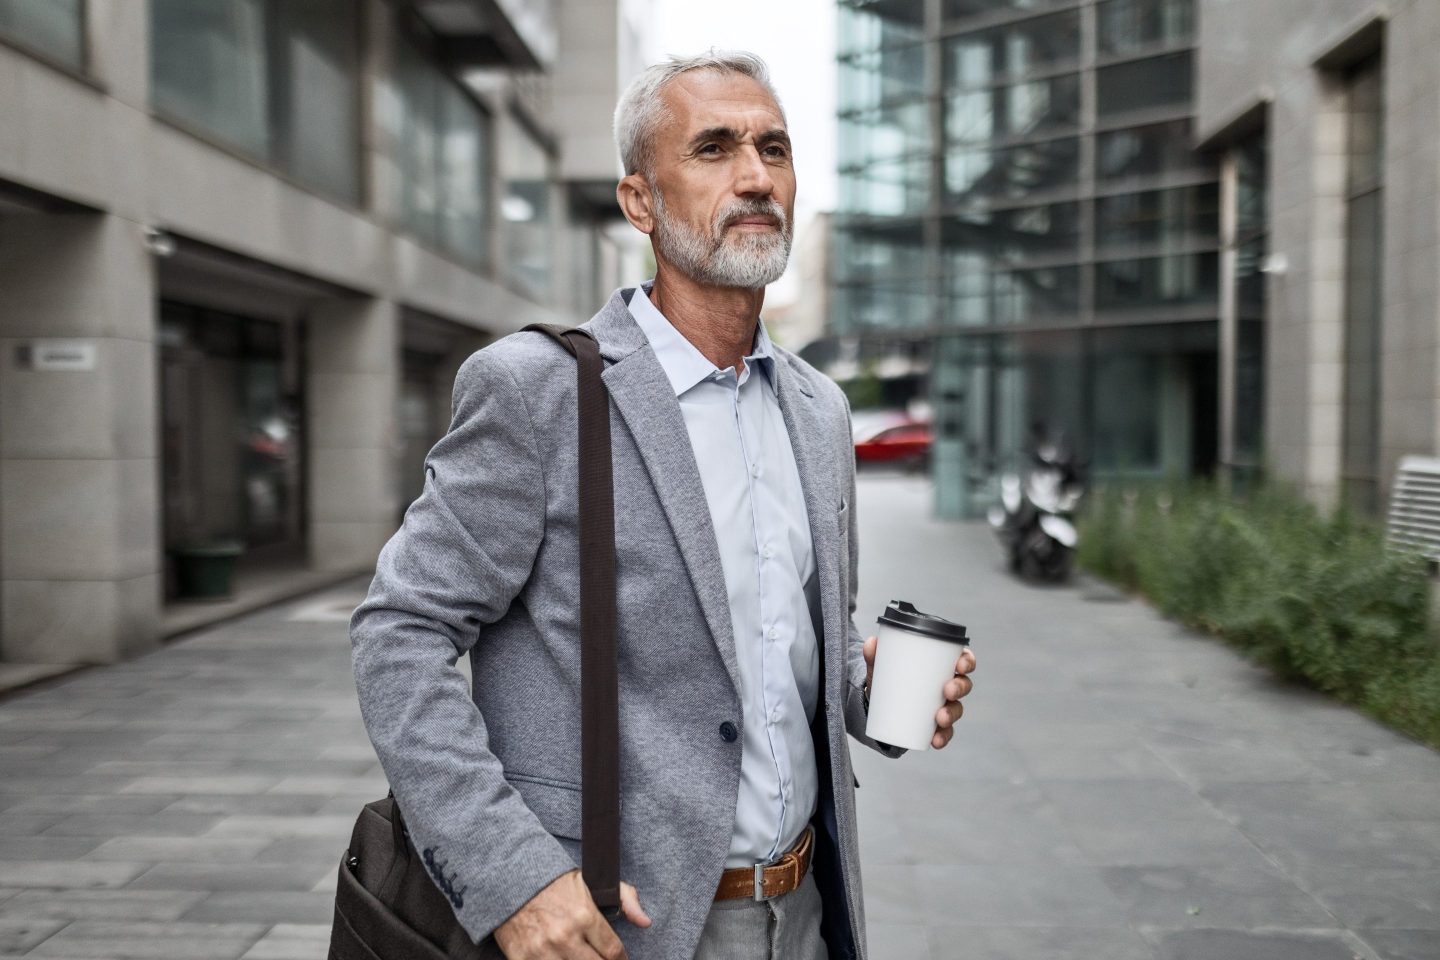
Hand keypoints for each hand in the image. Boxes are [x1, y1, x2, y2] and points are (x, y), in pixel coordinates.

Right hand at [493, 868, 650, 959]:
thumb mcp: (591, 883)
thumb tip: (646, 922)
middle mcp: (565, 936)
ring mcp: (542, 951)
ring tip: (578, 957)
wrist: (511, 880)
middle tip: (601, 959)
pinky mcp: (522, 958)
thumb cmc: (554, 883)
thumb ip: (625, 899)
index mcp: (584, 916)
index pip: (613, 952)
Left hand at [862, 636, 975, 749]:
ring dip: (952, 714)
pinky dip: (942, 737)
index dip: (967, 661)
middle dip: (960, 688)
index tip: (960, 665)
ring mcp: (944, 706)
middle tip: (947, 691)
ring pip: (957, 709)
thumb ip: (876, 655)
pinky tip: (936, 740)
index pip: (963, 659)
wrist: (879, 704)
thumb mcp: (882, 666)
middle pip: (964, 685)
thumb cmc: (890, 677)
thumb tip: (870, 643)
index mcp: (942, 665)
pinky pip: (945, 732)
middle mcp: (948, 685)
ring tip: (940, 718)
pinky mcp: (935, 725)